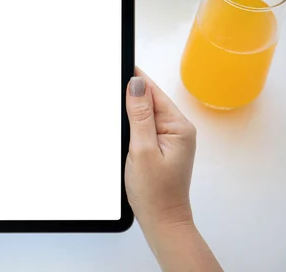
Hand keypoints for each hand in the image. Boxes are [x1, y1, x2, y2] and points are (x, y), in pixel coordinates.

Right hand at [125, 67, 196, 228]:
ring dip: (130, 109)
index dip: (134, 78)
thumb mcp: (142, 150)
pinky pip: (146, 125)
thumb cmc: (155, 192)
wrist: (162, 220)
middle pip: (150, 99)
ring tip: (112, 106)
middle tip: (107, 85)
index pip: (152, 92)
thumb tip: (136, 84)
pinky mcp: (162, 146)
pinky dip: (133, 123)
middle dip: (129, 93)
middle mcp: (178, 129)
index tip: (116, 65)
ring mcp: (171, 138)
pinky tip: (122, 126)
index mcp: (178, 126)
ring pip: (146, 112)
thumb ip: (140, 115)